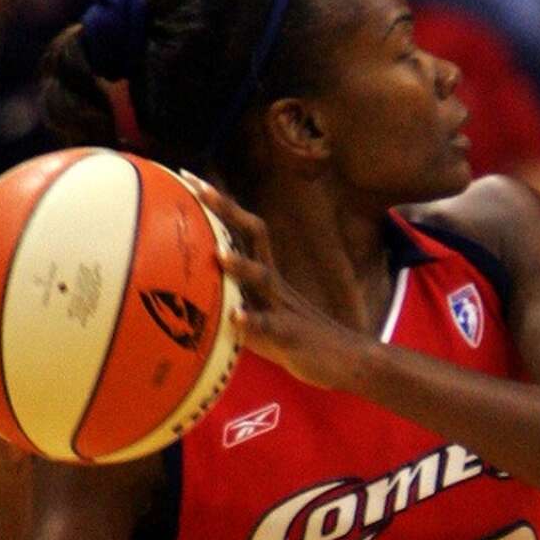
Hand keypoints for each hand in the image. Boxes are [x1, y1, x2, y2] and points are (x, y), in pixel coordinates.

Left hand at [181, 173, 363, 390]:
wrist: (351, 361)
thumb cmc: (300, 342)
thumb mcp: (263, 318)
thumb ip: (236, 305)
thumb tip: (194, 303)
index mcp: (267, 276)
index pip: (243, 230)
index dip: (218, 204)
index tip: (188, 178)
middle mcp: (275, 283)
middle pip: (253, 235)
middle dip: (224, 209)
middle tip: (195, 186)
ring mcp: (285, 307)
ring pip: (263, 278)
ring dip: (241, 265)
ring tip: (219, 254)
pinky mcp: (292, 335)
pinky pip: (272, 326)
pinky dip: (254, 320)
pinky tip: (237, 317)